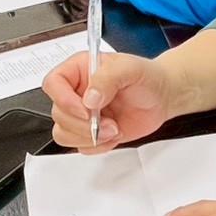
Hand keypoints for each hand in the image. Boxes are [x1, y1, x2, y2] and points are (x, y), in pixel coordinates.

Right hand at [44, 52, 175, 152]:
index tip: (86, 110)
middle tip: (109, 122)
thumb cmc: (146, 78)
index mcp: (79, 70)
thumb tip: (89, 98)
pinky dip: (98, 146)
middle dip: (83, 124)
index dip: (63, 100)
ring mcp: (81, 114)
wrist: (161, 98)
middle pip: (58, 114)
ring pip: (64, 133)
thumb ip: (108, 78)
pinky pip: (81, 146)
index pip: (53, 83)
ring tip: (114, 128)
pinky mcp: (90, 132)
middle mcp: (76, 92)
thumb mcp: (130, 69)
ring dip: (89, 137)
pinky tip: (114, 134)